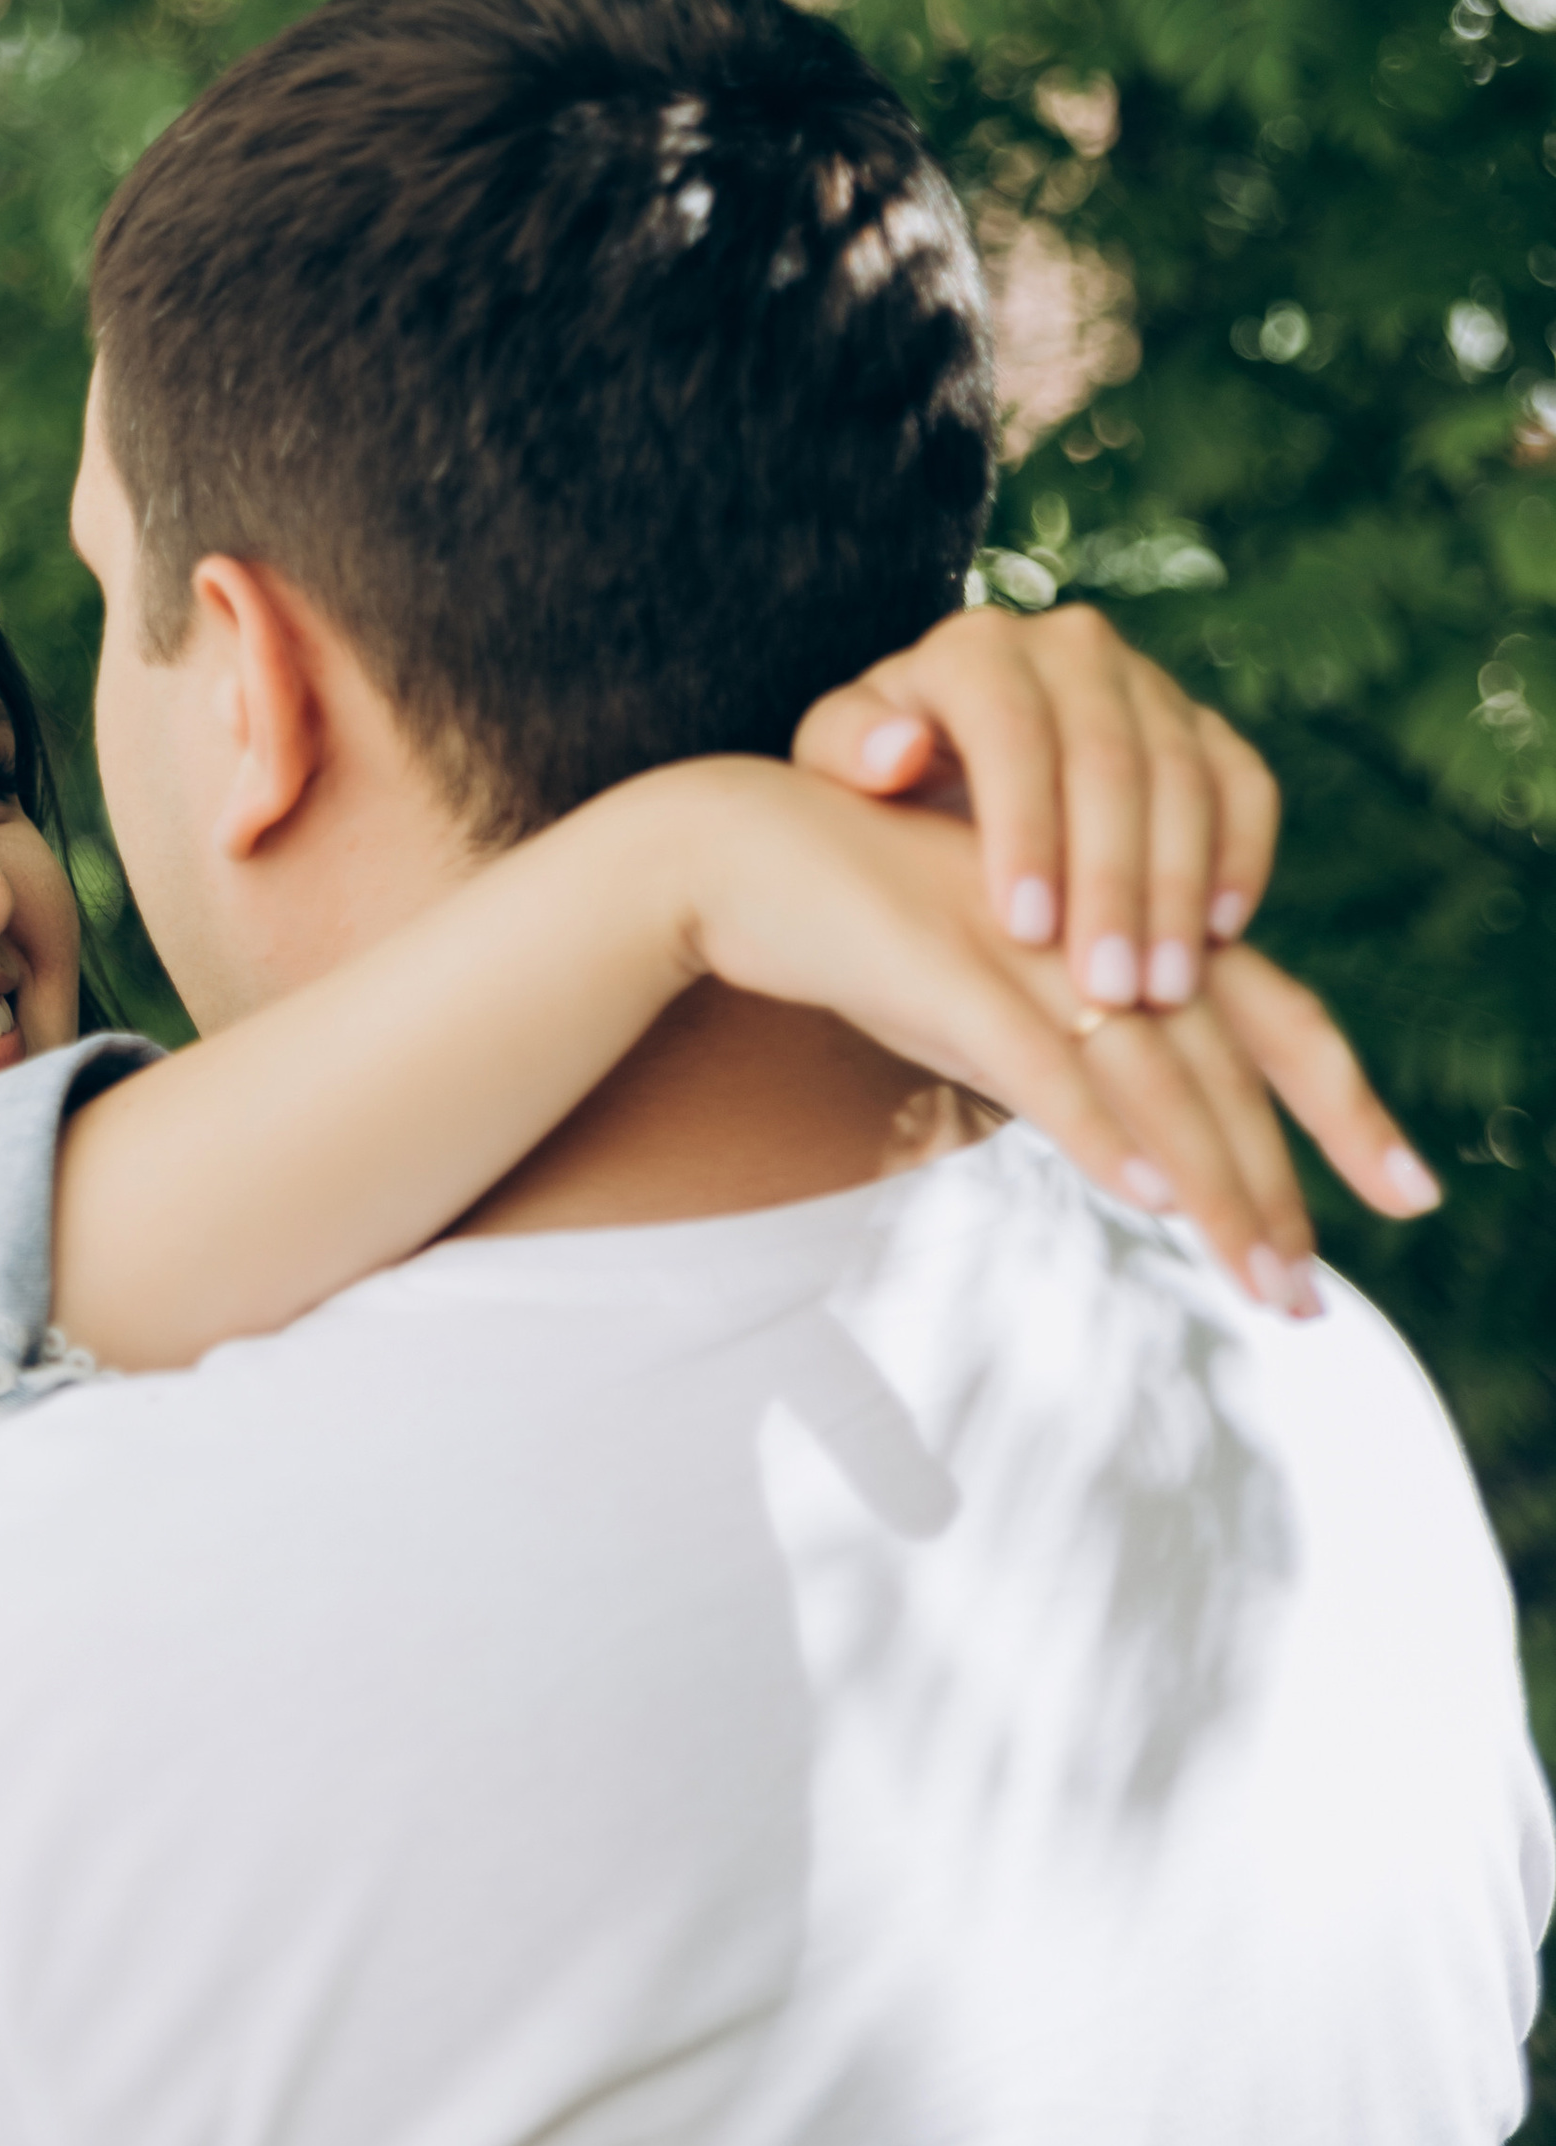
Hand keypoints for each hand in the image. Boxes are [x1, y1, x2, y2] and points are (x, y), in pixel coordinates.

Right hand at [666, 761, 1439, 1313]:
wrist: (738, 849)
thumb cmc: (867, 929)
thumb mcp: (995, 998)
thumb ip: (1072, 1062)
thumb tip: (1151, 1162)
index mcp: (1119, 924)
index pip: (1267, 1019)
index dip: (1340, 1106)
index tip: (1407, 1192)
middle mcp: (1094, 924)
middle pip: (1223, 1064)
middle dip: (1274, 1188)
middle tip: (1307, 1296)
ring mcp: (1025, 940)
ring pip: (1148, 1072)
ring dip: (1213, 1184)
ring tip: (1258, 1277)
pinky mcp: (947, 962)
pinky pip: (1038, 1057)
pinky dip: (1097, 1129)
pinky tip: (1145, 1194)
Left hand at [794, 601, 1274, 1014]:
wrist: (951, 772)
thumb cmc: (883, 784)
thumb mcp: (836, 765)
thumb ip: (846, 751)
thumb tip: (898, 751)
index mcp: (975, 648)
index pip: (1011, 732)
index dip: (1024, 831)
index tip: (1022, 931)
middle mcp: (1071, 646)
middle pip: (1108, 761)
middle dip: (1112, 883)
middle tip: (1108, 990)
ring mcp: (1148, 681)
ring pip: (1184, 776)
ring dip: (1178, 889)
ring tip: (1163, 991)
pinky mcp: (1206, 726)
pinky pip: (1245, 785)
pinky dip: (1241, 856)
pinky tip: (1222, 937)